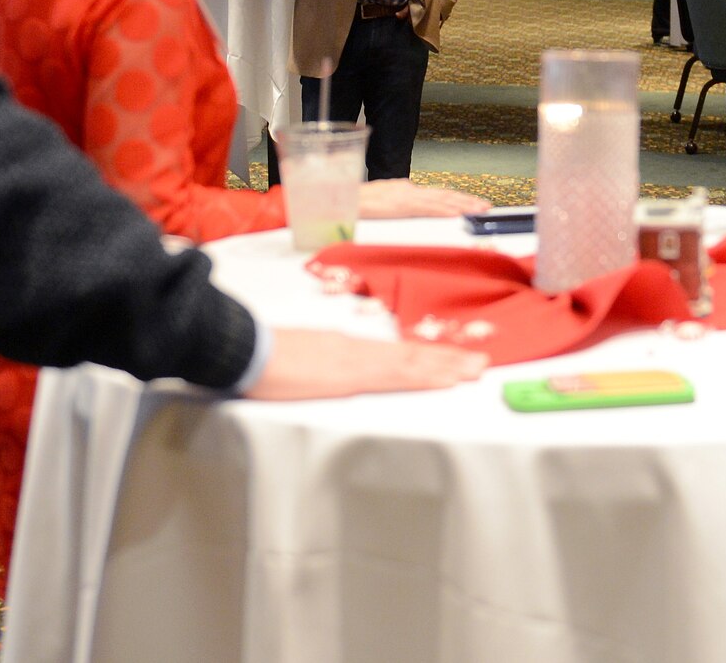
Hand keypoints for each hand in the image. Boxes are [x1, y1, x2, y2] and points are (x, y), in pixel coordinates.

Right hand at [245, 328, 485, 399]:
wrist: (244, 348)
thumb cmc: (261, 355)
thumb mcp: (298, 358)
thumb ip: (319, 363)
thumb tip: (329, 368)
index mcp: (345, 347)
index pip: (395, 353)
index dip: (427, 356)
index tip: (453, 360)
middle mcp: (357, 350)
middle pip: (411, 356)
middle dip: (448, 360)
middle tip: (481, 364)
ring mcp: (355, 361)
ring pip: (411, 363)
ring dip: (446, 367)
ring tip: (475, 370)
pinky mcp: (350, 375)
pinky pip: (396, 376)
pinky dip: (424, 376)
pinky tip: (444, 379)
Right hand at [358, 179, 490, 218]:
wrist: (340, 200)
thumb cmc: (356, 203)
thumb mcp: (381, 198)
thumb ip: (398, 197)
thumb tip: (411, 193)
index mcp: (406, 191)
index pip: (437, 194)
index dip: (458, 198)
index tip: (474, 203)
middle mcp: (409, 191)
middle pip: (444, 195)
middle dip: (467, 200)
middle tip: (486, 206)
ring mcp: (406, 198)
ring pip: (441, 200)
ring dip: (462, 205)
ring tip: (479, 209)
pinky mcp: (401, 206)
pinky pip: (427, 209)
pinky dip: (444, 211)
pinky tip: (456, 214)